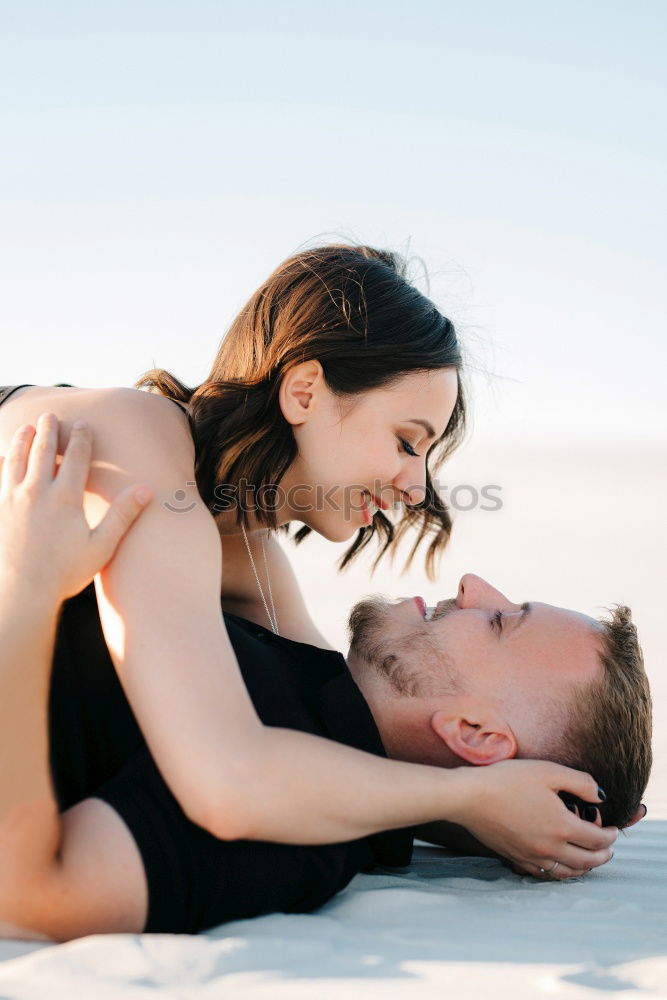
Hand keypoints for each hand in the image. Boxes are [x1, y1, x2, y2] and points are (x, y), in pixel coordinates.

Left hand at [0, 412, 151, 602]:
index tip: (83, 424)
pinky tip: (4, 459)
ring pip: (16, 459)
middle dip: (48, 430)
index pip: (76, 458)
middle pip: (43, 451)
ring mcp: (13, 499)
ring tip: (27, 428)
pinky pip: (0, 477)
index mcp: (65, 498)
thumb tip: (145, 490)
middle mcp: (37, 492)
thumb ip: (122, 515)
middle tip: (50, 416)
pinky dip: (3, 463)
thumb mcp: (101, 545)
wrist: (23, 590)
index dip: (82, 439)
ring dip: (23, 440)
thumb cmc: (65, 572)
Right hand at [450, 759, 616, 880]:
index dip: (610, 836)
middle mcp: (550, 848)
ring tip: (588, 860)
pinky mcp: (515, 858)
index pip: (597, 840)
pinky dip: (558, 873)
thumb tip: (600, 796)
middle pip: (586, 862)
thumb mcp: (548, 771)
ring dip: (583, 868)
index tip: (612, 829)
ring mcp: (532, 856)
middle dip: (602, 856)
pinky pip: (544, 874)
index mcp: (562, 827)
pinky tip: (557, 865)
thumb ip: (580, 782)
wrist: (469, 796)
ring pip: (566, 872)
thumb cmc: (507, 780)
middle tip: (607, 848)